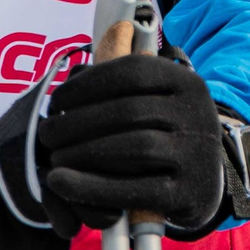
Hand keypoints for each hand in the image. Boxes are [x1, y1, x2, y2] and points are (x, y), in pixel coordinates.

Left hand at [37, 54, 226, 232]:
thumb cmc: (159, 131)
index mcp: (187, 82)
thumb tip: (89, 55)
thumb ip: (119, 76)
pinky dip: (91, 187)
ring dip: (81, 152)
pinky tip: (61, 182)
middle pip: (127, 112)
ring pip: (134, 147)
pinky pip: (136, 190)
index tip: (56, 101)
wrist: (202, 182)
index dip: (85, 85)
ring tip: (54, 157)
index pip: (130, 72)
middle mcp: (201, 115)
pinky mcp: (191, 195)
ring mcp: (199, 156)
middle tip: (46, 134)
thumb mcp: (151, 97)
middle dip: (75, 123)